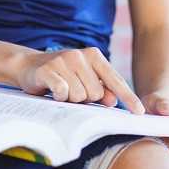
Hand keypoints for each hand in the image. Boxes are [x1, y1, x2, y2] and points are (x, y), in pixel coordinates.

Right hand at [18, 47, 143, 113]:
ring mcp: (63, 61)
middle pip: (96, 93)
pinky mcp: (48, 70)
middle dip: (86, 99)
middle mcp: (80, 55)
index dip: (128, 97)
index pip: (115, 80)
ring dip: (71, 99)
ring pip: (80, 95)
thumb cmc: (62, 75)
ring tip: (62, 90)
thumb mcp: (84, 79)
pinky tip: (54, 92)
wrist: (28, 65)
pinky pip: (63, 91)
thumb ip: (101, 89)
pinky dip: (60, 96)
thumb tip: (113, 101)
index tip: (139, 112)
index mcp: (94, 56)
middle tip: (72, 91)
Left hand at [141, 93, 168, 155]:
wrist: (143, 112)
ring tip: (146, 135)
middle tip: (155, 137)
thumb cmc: (154, 104)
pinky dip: (152, 152)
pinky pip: (160, 159)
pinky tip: (143, 142)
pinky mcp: (162, 154)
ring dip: (158, 147)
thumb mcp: (156, 100)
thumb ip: (163, 103)